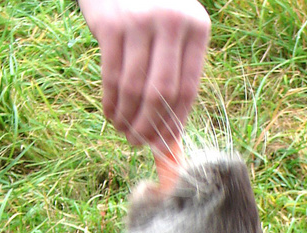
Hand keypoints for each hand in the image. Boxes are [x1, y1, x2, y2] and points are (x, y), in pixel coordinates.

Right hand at [79, 0, 209, 149]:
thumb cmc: (150, 8)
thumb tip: (172, 132)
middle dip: (150, 126)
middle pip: (162, 92)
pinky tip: (111, 114)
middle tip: (140, 143)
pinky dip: (111, 101)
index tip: (164, 144)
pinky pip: (111, 75)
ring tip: (124, 131)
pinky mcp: (110, 23)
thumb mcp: (175, 29)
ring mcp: (140, 21)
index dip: (175, 123)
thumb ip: (177, 71)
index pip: (188, 88)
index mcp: (196, 28)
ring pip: (135, 88)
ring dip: (128, 118)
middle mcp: (172, 22)